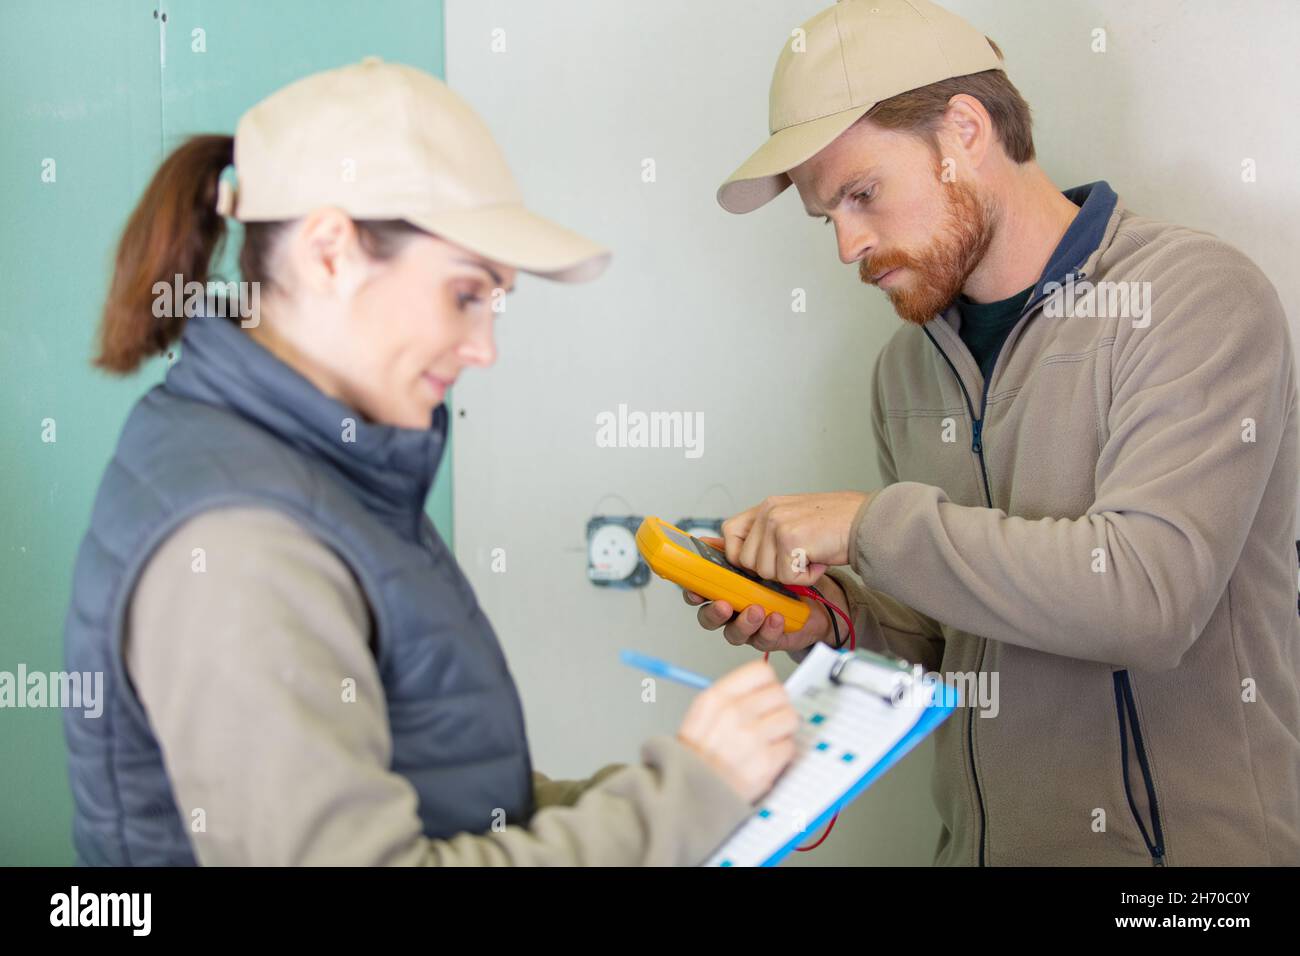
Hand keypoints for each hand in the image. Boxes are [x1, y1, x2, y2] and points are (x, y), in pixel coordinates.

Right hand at [676, 659, 797, 802]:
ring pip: (790, 718)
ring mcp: (751, 737)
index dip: (768, 684)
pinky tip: (765, 758)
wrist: (687, 795)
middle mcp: (734, 713)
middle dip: (778, 707)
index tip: (767, 694)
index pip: (761, 672)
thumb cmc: (694, 758)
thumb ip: (731, 698)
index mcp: (716, 698)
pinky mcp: (765, 762)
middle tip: (769, 720)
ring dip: (782, 730)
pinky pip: (789, 746)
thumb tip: (763, 691)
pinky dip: (781, 753)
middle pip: (780, 694)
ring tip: (767, 741)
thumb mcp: (701, 715)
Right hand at [683, 562, 847, 653]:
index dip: (693, 594)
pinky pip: (763, 640)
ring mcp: (749, 627)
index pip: (700, 594)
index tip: (696, 590)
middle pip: (709, 619)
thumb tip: (705, 541)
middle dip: (715, 613)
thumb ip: (732, 548)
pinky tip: (776, 618)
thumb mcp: (758, 555)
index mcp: (724, 590)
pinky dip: (768, 630)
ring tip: (758, 610)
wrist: (819, 595)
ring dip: (744, 622)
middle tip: (725, 604)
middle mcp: (732, 611)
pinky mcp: (769, 639)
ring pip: (734, 633)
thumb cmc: (784, 575)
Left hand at [721, 491, 871, 584]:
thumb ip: (769, 534)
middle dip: (772, 569)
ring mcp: (777, 524)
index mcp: (767, 506)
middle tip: (799, 557)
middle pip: (747, 561)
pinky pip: (787, 577)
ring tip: (811, 556)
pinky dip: (806, 577)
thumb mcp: (795, 521)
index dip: (738, 554)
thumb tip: (742, 559)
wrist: (868, 522)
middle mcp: (768, 511)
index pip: (729, 532)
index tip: (759, 564)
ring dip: (791, 574)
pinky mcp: (790, 539)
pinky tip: (819, 560)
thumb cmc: (837, 526)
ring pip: (765, 572)